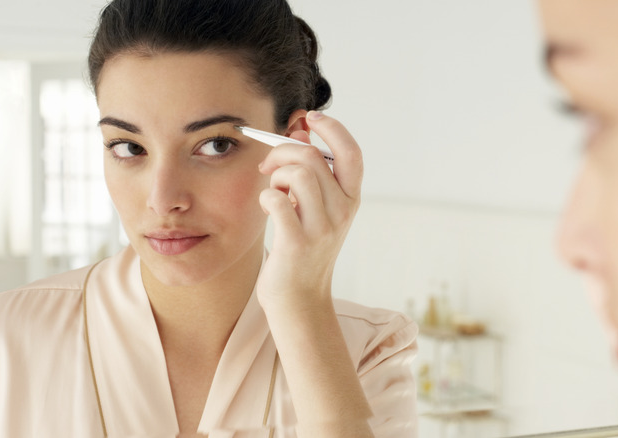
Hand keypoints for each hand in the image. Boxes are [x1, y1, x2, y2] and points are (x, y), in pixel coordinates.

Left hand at [255, 111, 362, 311]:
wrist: (299, 299)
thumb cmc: (302, 248)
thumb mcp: (316, 209)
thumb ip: (311, 172)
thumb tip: (300, 130)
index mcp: (350, 200)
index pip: (352, 153)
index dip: (334, 129)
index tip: (310, 117)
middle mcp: (342, 212)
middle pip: (313, 157)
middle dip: (283, 152)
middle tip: (268, 167)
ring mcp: (321, 228)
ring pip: (297, 173)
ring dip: (276, 175)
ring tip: (273, 191)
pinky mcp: (297, 243)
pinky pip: (276, 199)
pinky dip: (266, 196)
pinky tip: (267, 207)